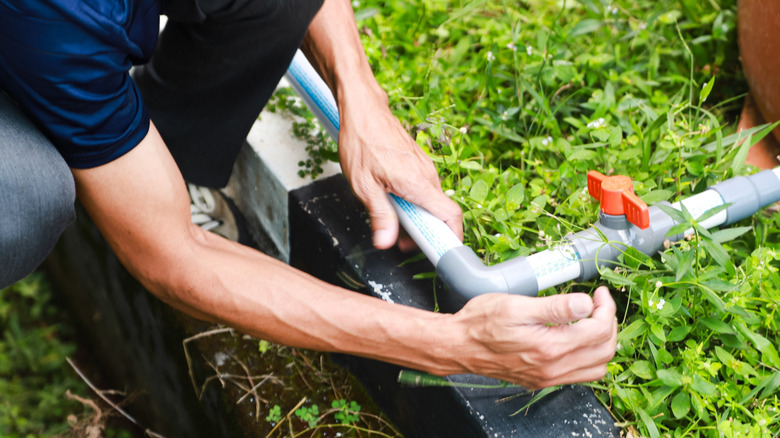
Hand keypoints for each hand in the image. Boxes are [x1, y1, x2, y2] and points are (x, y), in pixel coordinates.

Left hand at [337, 84, 462, 248]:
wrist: (363, 109)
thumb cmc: (362, 142)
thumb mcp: (364, 185)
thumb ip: (380, 215)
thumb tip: (386, 241)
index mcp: (419, 183)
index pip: (451, 216)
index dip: (451, 238)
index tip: (441, 253)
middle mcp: (427, 176)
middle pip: (440, 213)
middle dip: (425, 232)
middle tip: (402, 243)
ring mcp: (424, 168)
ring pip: (430, 201)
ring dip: (417, 217)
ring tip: (392, 222)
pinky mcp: (417, 163)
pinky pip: (422, 189)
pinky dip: (413, 202)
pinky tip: (392, 202)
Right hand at [447, 287, 616, 388]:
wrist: (458, 346)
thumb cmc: (480, 323)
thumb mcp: (516, 306)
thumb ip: (554, 307)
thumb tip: (585, 304)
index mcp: (549, 348)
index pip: (598, 330)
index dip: (605, 308)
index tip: (598, 293)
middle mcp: (552, 368)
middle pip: (604, 351)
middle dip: (608, 323)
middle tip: (598, 304)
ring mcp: (548, 377)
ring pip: (597, 367)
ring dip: (602, 342)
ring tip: (592, 320)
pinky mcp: (542, 380)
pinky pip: (581, 374)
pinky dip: (590, 356)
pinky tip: (578, 338)